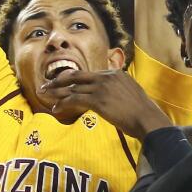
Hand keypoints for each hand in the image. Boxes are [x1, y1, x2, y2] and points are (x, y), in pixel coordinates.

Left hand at [39, 69, 170, 137]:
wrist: (147, 118)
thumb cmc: (142, 111)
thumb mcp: (131, 93)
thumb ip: (118, 89)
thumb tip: (111, 94)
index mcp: (114, 74)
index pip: (87, 74)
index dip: (72, 78)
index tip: (61, 82)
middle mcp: (106, 77)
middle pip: (76, 76)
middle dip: (58, 80)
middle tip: (46, 85)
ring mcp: (101, 88)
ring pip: (72, 88)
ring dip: (56, 92)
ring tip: (44, 95)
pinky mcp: (98, 100)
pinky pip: (74, 99)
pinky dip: (62, 104)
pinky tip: (55, 108)